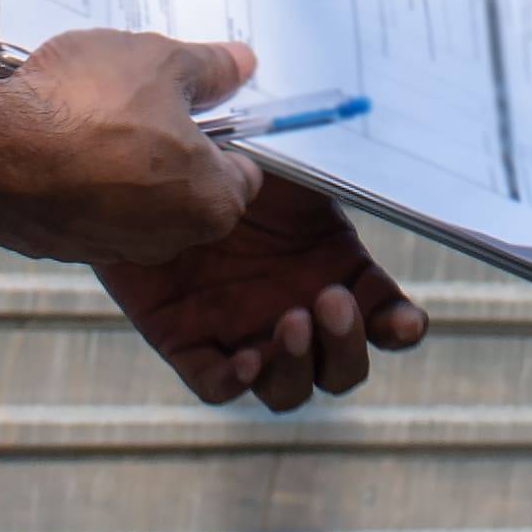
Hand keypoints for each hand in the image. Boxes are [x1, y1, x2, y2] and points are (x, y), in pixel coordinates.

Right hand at [0, 28, 259, 265]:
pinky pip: (84, 207)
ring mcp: (109, 247)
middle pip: (187, 188)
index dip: (225, 133)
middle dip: (171, 146)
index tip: (202, 105)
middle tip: (144, 100)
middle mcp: (167, 239)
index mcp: (209, 202)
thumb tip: (242, 64)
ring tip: (91, 112)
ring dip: (121, 162)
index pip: (244, 173)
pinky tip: (55, 139)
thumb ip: (209, 67)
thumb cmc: (85, 108)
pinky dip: (78, 178)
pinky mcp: (59, 245)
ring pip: (133, 198)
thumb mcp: (160, 62)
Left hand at [101, 171, 426, 409]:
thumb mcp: (277, 149)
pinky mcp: (188, 343)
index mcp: (330, 266)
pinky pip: (218, 386)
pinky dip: (237, 382)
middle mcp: (293, 307)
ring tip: (289, 320)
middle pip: (342, 368)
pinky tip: (246, 358)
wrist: (129, 164)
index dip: (400, 327)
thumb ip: (315, 155)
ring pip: (288, 390)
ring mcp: (243, 331)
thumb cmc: (209, 148)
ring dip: (298, 366)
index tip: (402, 322)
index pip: (384, 315)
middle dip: (347, 344)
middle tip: (326, 299)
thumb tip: (357, 142)